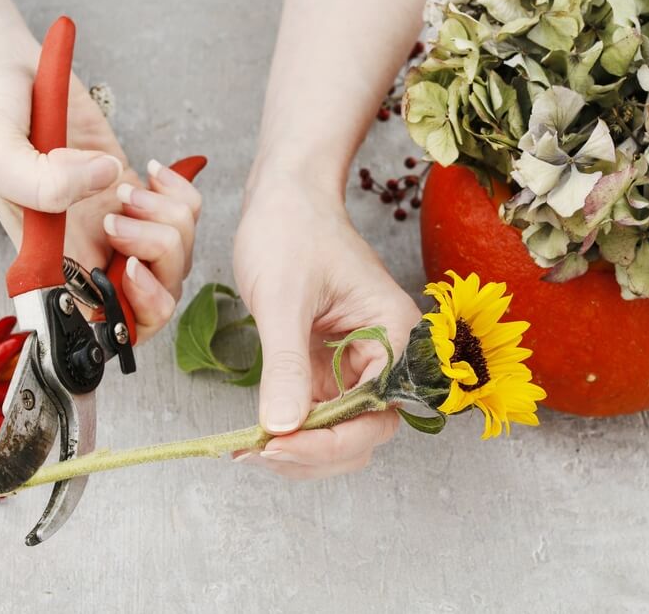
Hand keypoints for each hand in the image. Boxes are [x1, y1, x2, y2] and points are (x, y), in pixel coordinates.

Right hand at [0, 59, 199, 342]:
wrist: (11, 73)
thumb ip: (41, 183)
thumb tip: (108, 186)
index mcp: (54, 264)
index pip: (104, 327)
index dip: (131, 316)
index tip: (127, 271)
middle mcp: (90, 253)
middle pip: (155, 300)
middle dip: (159, 266)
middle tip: (124, 222)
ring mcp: (118, 226)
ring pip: (177, 257)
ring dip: (167, 222)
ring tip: (127, 188)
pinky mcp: (139, 196)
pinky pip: (186, 215)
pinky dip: (181, 194)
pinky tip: (151, 173)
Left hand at [232, 178, 420, 478]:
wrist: (283, 197)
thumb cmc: (291, 230)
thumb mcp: (284, 299)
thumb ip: (287, 365)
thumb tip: (283, 429)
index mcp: (395, 333)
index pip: (378, 411)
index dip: (333, 439)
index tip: (280, 444)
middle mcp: (386, 355)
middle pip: (366, 431)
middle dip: (316, 451)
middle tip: (261, 452)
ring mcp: (357, 363)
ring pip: (342, 430)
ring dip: (302, 449)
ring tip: (253, 448)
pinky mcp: (330, 364)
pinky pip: (319, 412)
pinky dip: (291, 429)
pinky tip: (257, 434)